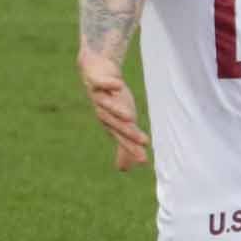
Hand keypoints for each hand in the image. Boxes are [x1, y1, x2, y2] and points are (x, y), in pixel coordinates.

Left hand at [78, 53, 149, 170]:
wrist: (95, 70)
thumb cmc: (110, 99)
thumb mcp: (120, 122)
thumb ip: (122, 146)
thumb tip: (123, 170)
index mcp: (110, 123)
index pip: (122, 138)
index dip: (132, 149)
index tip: (145, 160)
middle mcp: (102, 112)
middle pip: (115, 124)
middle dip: (129, 133)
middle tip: (145, 142)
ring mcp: (98, 96)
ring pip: (106, 105)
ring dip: (117, 110)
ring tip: (130, 117)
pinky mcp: (95, 79)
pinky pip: (101, 82)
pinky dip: (108, 84)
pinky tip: (118, 86)